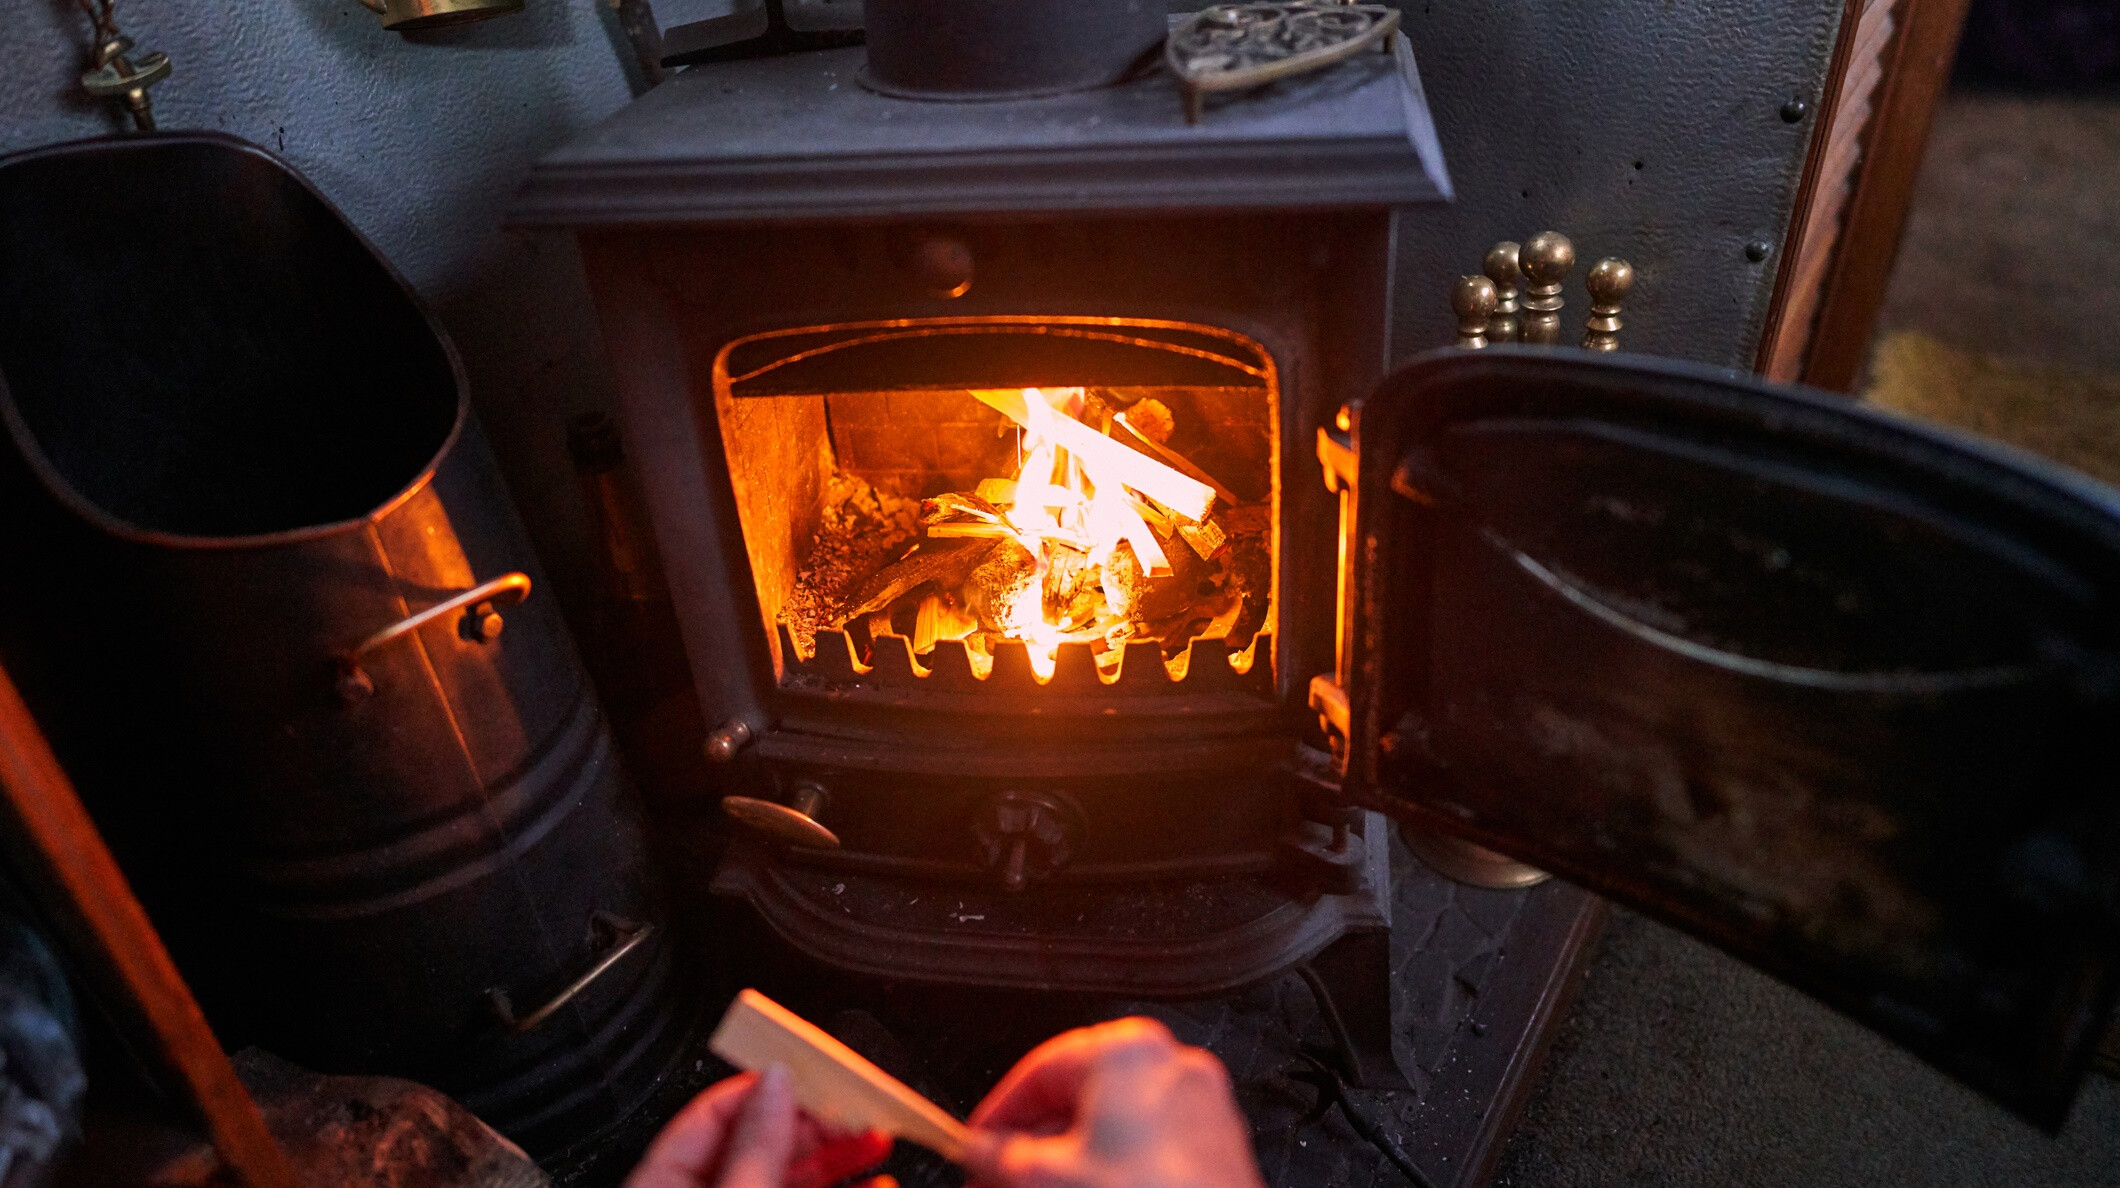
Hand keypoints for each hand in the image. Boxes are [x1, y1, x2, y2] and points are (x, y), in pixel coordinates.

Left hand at [626, 1065, 892, 1187]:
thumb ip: (756, 1147)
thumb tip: (776, 1080)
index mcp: (662, 1185)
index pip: (711, 1112)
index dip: (765, 1085)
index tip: (815, 1071)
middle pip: (759, 1143)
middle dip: (816, 1121)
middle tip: (860, 1105)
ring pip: (790, 1178)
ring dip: (839, 1157)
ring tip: (879, 1139)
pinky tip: (875, 1183)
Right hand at [962, 1017, 1264, 1187]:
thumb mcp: (1045, 1179)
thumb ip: (1000, 1156)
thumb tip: (979, 1150)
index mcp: (1128, 1052)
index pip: (1040, 1069)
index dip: (999, 1110)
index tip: (976, 1142)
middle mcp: (1171, 1065)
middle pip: (1079, 1094)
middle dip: (1034, 1138)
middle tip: (1000, 1171)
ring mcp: (1200, 1105)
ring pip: (1114, 1120)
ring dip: (1069, 1152)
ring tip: (1039, 1186)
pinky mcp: (1216, 1145)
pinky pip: (1148, 1141)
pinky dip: (1111, 1161)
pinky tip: (1090, 1185)